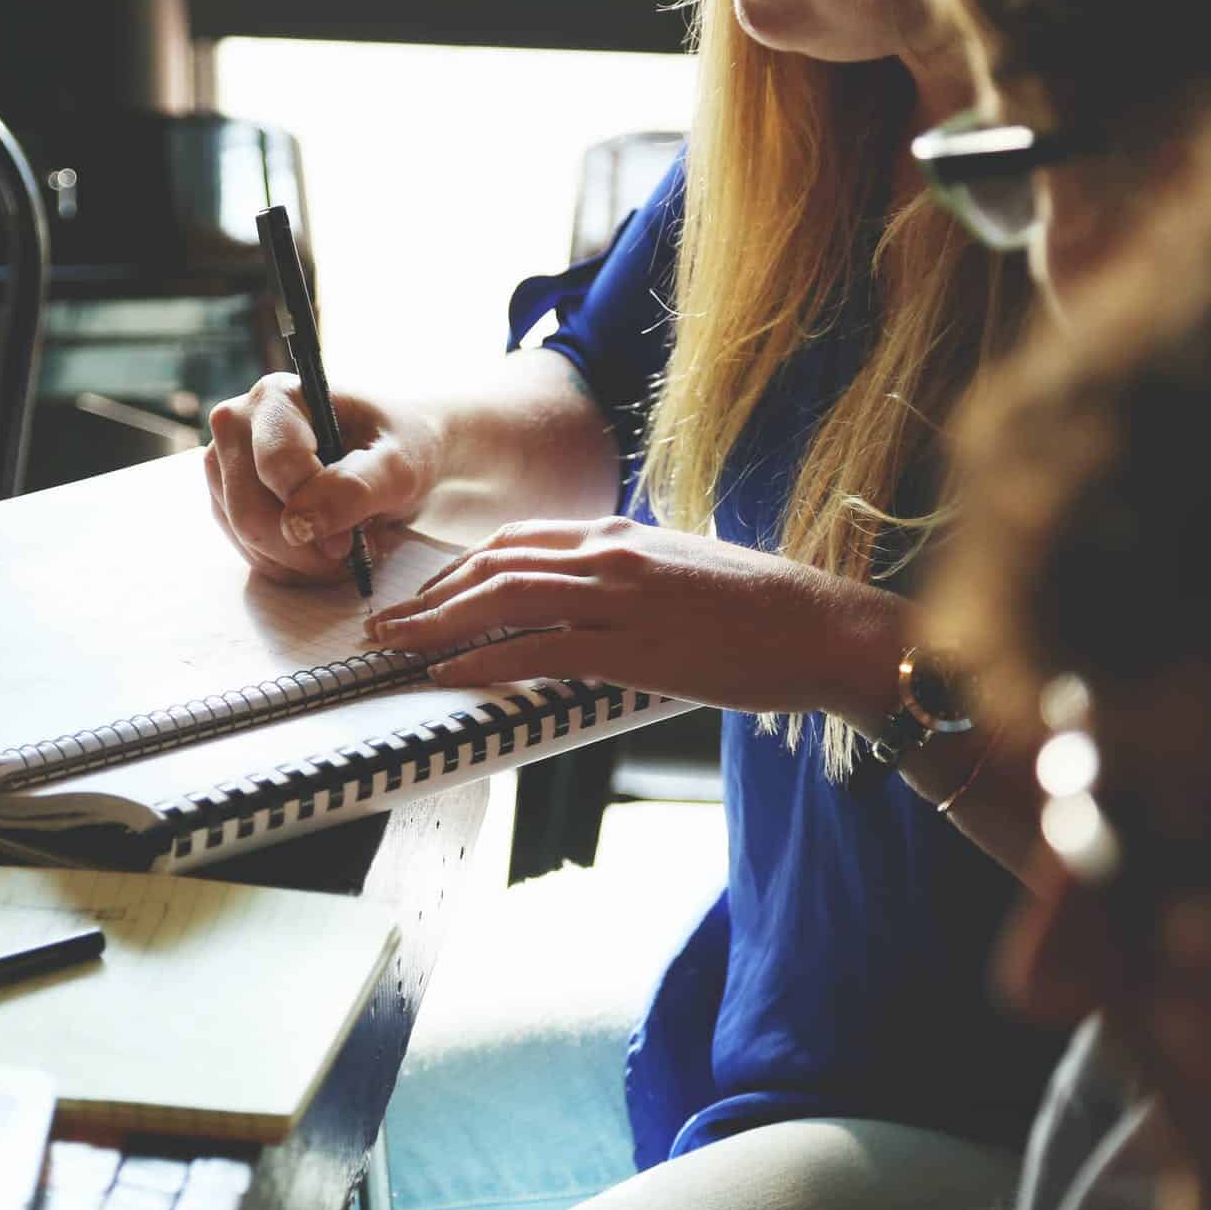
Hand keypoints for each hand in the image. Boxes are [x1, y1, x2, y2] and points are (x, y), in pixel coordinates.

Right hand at [203, 372, 440, 584]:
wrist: (393, 456)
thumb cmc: (399, 448)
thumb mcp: (399, 466)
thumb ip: (355, 488)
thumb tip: (300, 524)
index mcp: (276, 397)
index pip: (276, 466)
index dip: (316, 511)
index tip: (352, 537)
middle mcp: (237, 424)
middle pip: (250, 512)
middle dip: (305, 547)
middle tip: (351, 550)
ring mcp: (225, 465)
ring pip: (247, 539)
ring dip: (301, 560)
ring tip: (343, 544)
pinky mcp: (227, 501)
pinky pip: (249, 552)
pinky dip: (291, 565)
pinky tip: (322, 549)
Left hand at [362, 517, 900, 713]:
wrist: (824, 627)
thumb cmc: (765, 611)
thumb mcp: (683, 574)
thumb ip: (629, 579)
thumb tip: (590, 603)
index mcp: (621, 534)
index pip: (517, 541)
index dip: (459, 568)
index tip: (426, 594)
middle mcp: (611, 554)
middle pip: (494, 564)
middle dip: (430, 595)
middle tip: (386, 623)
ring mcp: (619, 596)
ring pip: (502, 599)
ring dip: (436, 624)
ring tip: (396, 647)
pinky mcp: (633, 645)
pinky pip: (537, 650)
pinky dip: (483, 661)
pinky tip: (448, 675)